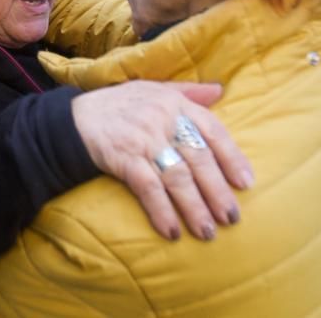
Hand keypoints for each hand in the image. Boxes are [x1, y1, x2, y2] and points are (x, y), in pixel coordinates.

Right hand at [70, 81, 252, 241]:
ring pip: (178, 178)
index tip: (246, 183)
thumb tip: (220, 90)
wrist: (75, 117)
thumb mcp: (153, 89)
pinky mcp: (124, 158)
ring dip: (194, 208)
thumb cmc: (119, 105)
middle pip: (199, 160)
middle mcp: (162, 119)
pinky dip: (162, 211)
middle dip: (217, 192)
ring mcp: (143, 139)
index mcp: (173, 102)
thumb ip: (187, 93)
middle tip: (231, 218)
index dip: (232, 157)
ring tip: (207, 232)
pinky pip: (149, 189)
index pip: (212, 130)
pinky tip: (171, 231)